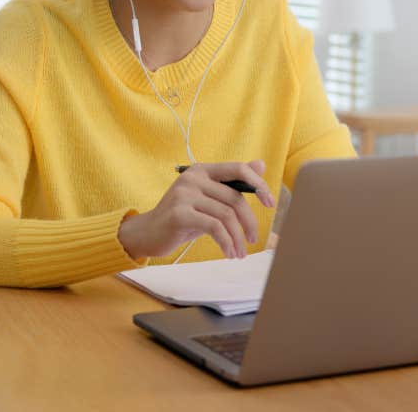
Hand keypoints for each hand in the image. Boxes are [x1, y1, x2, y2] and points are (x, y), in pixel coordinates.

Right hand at [118, 160, 274, 260]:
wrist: (147, 233)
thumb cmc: (182, 217)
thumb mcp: (208, 199)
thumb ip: (232, 183)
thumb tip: (261, 164)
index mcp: (202, 170)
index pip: (238, 169)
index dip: (259, 184)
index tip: (270, 203)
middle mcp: (193, 177)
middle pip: (235, 198)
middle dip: (248, 222)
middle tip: (252, 240)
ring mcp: (184, 194)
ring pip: (226, 215)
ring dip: (237, 237)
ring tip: (239, 253)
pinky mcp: (179, 213)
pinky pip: (214, 227)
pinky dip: (226, 242)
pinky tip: (228, 253)